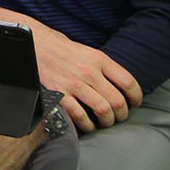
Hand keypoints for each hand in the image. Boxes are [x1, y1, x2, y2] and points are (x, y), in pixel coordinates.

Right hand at [0, 5, 141, 131]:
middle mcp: (89, 72)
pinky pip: (79, 115)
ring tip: (104, 122)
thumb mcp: (87, 51)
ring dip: (106, 121)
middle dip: (121, 114)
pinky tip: (87, 125)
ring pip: (102, 110)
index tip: (134, 104)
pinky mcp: (59, 93)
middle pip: (117, 100)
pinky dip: (87, 125)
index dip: (135, 98)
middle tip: (118, 117)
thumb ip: (104, 67)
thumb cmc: (61, 49)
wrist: (33, 44)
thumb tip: (120, 86)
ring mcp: (74, 83)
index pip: (128, 82)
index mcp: (99, 59)